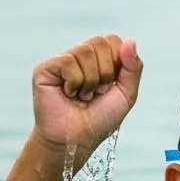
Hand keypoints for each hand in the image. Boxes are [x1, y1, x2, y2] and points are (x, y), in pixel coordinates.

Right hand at [30, 34, 142, 149]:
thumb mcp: (126, 94)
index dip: (117, 63)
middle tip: (96, 93)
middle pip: (101, 42)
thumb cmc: (100, 120)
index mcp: (99, 59)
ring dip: (90, 81)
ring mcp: (62, 61)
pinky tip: (68, 94)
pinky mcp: (45, 68)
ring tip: (82, 96)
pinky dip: (75, 82)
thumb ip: (133, 67)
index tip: (110, 86)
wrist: (77, 140)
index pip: (113, 40)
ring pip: (85, 51)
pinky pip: (68, 61)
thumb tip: (130, 41)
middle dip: (105, 73)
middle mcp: (79, 56)